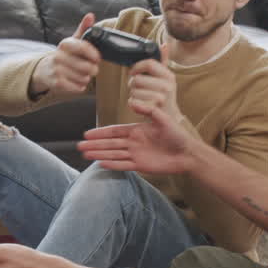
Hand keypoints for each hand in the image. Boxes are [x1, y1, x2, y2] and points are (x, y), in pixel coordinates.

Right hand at [30, 13, 98, 97]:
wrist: (44, 70)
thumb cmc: (64, 55)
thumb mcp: (72, 41)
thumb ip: (83, 29)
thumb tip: (90, 15)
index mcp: (64, 44)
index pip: (83, 47)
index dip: (94, 54)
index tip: (98, 58)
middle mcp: (58, 56)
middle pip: (86, 66)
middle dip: (93, 69)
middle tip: (92, 69)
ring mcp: (57, 70)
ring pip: (83, 78)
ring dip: (86, 78)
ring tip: (82, 74)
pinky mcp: (56, 83)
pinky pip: (78, 87)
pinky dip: (80, 86)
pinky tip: (76, 81)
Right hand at [77, 101, 199, 174]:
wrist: (188, 154)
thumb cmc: (177, 135)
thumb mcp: (163, 119)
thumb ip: (148, 110)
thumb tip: (132, 102)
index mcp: (137, 130)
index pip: (114, 131)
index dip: (100, 133)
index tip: (87, 134)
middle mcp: (133, 142)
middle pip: (110, 143)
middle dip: (95, 145)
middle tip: (79, 146)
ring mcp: (135, 154)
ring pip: (113, 154)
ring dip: (99, 154)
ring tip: (85, 154)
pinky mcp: (140, 166)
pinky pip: (122, 165)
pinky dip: (112, 164)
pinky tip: (100, 163)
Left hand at [126, 42, 182, 124]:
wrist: (170, 119)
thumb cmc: (164, 97)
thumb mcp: (166, 79)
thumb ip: (163, 62)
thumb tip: (164, 45)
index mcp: (169, 76)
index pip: (148, 63)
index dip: (136, 67)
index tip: (134, 72)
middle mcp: (167, 86)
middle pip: (137, 78)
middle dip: (132, 84)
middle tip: (138, 89)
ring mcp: (161, 98)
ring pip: (133, 91)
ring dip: (132, 95)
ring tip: (141, 98)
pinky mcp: (153, 109)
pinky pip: (133, 102)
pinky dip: (132, 104)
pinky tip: (140, 106)